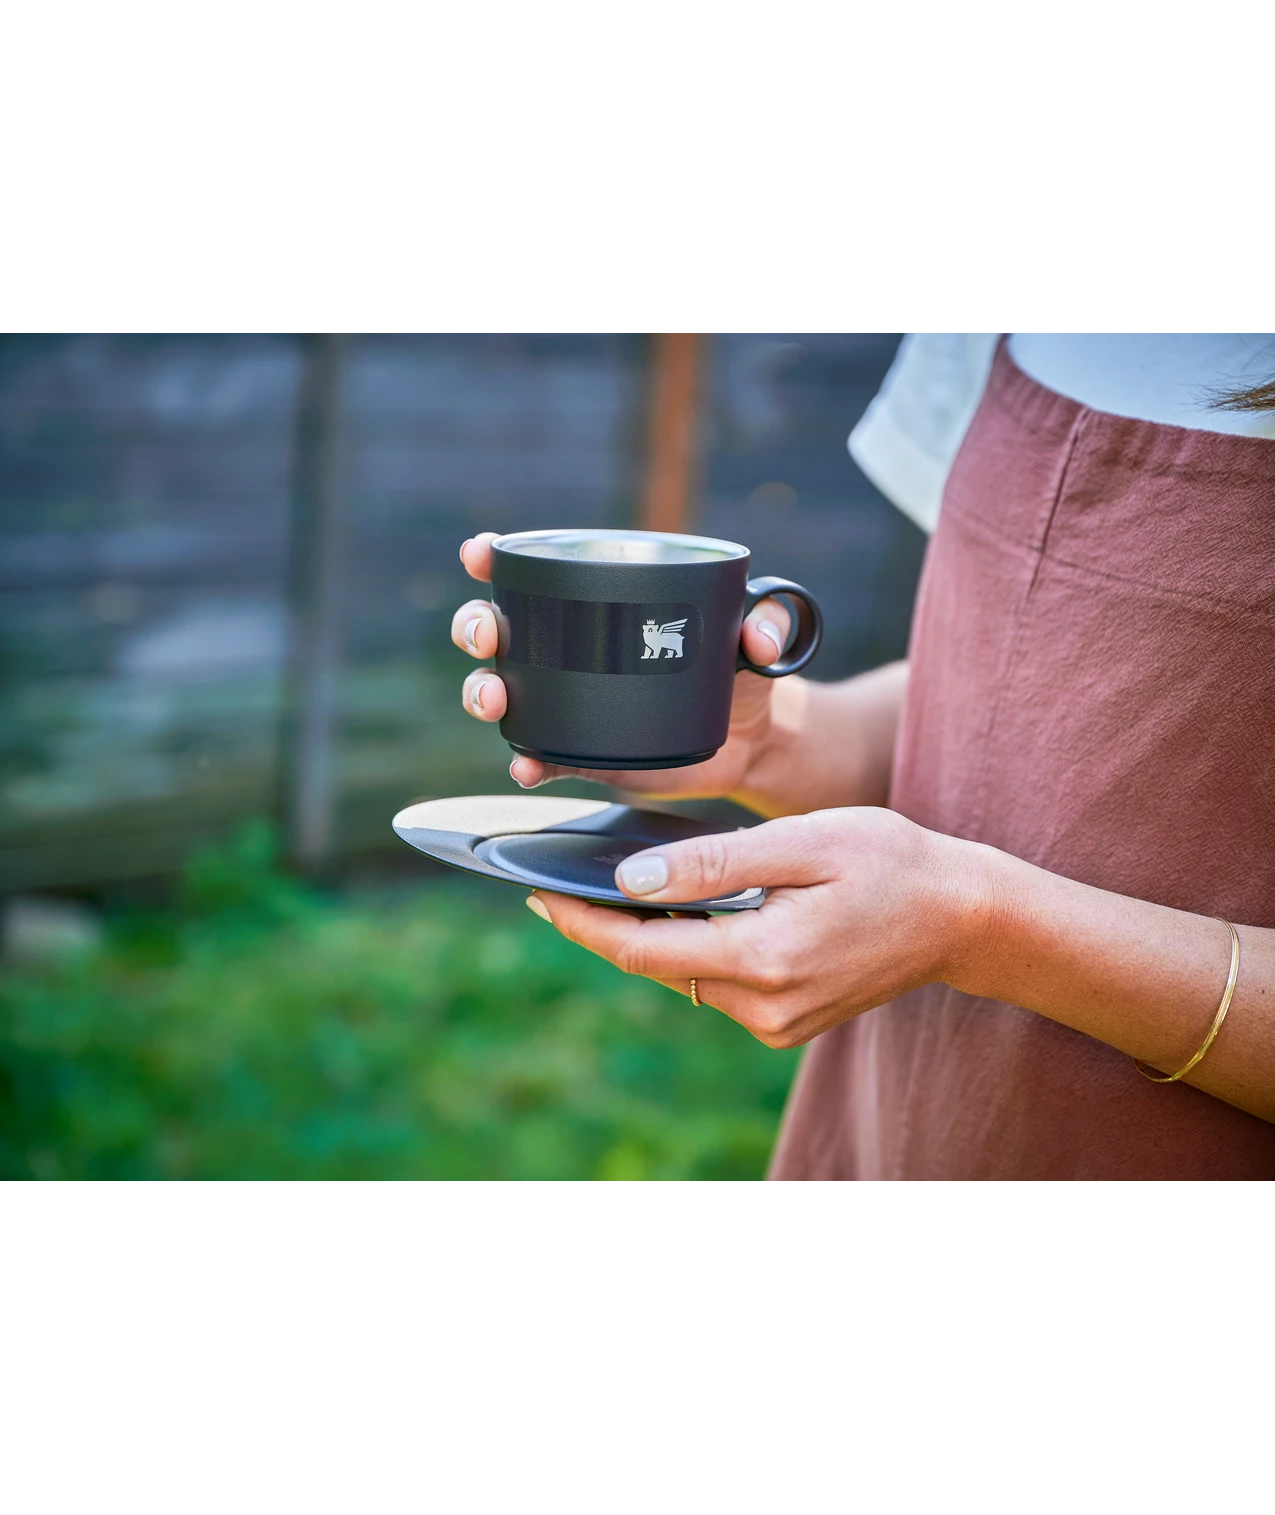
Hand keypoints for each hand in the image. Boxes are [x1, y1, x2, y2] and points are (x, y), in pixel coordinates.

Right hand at [451, 532, 792, 798]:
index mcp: (597, 605)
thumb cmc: (743, 672)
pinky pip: (539, 757)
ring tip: (494, 698)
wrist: (753, 742)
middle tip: (486, 635)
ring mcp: (566, 704)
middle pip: (497, 630)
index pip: (534, 574)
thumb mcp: (757, 638)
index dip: (495, 559)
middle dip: (474, 625)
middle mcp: (567, 651)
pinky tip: (525, 765)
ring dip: (482, 692)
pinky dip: (525, 761)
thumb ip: (766, 624)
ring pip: (501, 693)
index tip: (480, 552)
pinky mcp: (580, 754)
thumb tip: (758, 637)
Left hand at [522, 807, 983, 1047]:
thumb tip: (632, 877)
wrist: (961, 916)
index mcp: (765, 957)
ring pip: (682, 974)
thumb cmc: (891, 862)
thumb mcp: (805, 842)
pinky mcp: (785, 1022)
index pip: (642, 947)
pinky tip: (682, 908)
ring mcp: (776, 1021)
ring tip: (617, 884)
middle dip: (604, 924)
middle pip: (654, 964)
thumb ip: (716, 863)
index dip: (580, 921)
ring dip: (650, 932)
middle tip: (557, 881)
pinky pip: (714, 981)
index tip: (534, 891)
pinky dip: (691, 945)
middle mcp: (764, 1004)